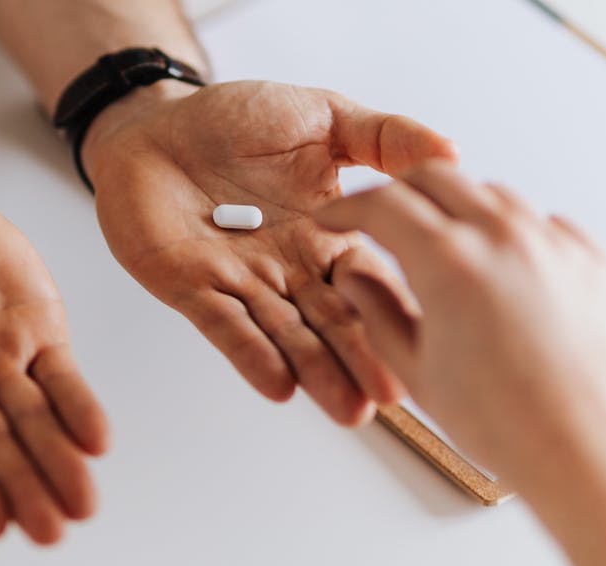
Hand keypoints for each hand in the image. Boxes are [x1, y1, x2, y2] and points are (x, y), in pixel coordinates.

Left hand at [83, 80, 457, 424]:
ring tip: (349, 409)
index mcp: (326, 235)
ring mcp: (241, 283)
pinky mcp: (191, 288)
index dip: (396, 312)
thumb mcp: (322, 116)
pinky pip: (224, 325)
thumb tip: (453, 153)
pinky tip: (279, 384)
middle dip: (361, 360)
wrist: (153, 124)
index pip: (370, 281)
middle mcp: (289, 269)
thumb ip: (384, 137)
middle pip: (332, 322)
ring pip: (285, 334)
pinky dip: (251, 354)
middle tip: (392, 398)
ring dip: (316, 370)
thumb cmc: (233, 120)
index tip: (432, 344)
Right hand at [313, 162, 605, 498]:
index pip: (383, 205)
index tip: (337, 216)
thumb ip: (378, 315)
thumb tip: (356, 282)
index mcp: (450, 262)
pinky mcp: (596, 261)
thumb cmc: (515, 428)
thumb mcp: (419, 373)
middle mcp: (505, 238)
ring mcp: (556, 244)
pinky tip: (503, 267)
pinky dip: (513, 231)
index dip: (349, 207)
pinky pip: (546, 223)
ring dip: (457, 206)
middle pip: (437, 178)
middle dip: (399, 190)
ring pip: (494, 195)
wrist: (601, 457)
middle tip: (382, 215)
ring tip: (443, 244)